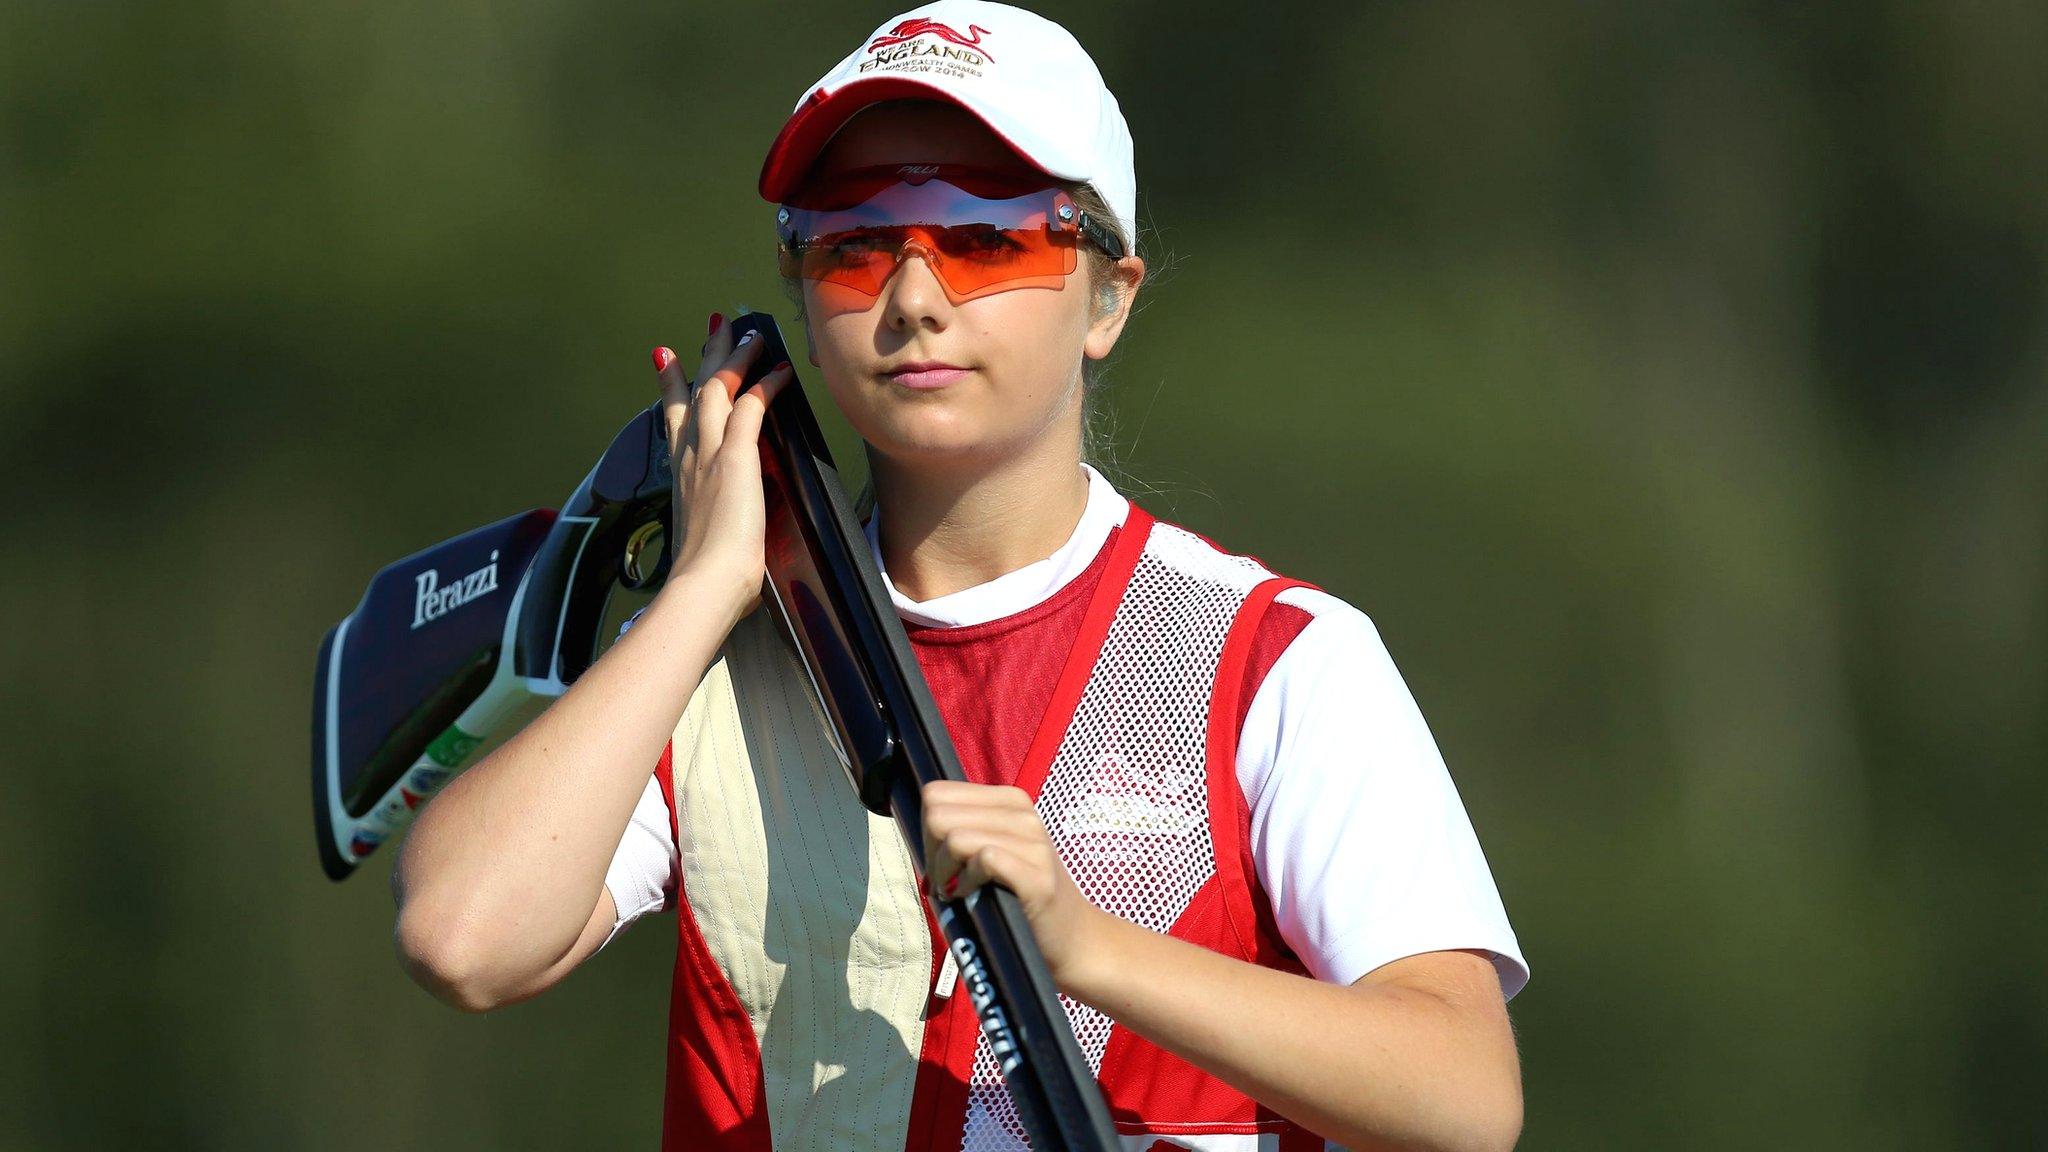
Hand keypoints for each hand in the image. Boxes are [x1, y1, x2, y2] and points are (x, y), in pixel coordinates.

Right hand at [653, 313, 793, 626]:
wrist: (703, 585)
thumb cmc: (706, 580)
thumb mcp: (703, 545)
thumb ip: (711, 532)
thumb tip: (726, 547)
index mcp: (680, 478)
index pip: (674, 422)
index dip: (671, 389)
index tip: (667, 362)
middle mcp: (688, 458)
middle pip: (694, 393)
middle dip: (705, 357)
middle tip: (715, 327)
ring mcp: (708, 454)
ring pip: (719, 388)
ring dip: (734, 357)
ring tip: (748, 332)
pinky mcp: (734, 456)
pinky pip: (750, 406)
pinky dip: (765, 384)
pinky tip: (779, 367)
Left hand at [921, 780, 1107, 987]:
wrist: (1071, 937)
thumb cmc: (1019, 895)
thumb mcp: (994, 848)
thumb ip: (962, 829)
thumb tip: (916, 825)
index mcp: (1009, 800)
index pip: (937, 793)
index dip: (927, 829)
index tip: (940, 858)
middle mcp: (1023, 813)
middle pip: (938, 814)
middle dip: (931, 853)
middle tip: (946, 879)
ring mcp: (1033, 842)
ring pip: (955, 838)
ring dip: (944, 872)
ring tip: (956, 891)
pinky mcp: (1036, 874)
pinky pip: (982, 860)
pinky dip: (966, 883)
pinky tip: (973, 896)